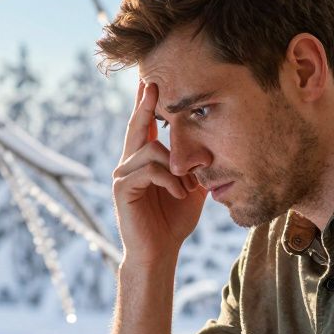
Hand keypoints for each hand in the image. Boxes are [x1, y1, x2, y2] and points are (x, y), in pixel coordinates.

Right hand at [112, 81, 206, 266]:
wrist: (159, 252)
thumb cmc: (173, 222)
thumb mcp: (192, 189)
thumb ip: (195, 168)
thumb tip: (211, 147)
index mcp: (144, 162)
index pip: (144, 127)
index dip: (146, 103)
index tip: (149, 81)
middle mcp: (128, 164)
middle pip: (136, 127)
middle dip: (145, 103)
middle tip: (152, 82)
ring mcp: (122, 176)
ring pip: (152, 152)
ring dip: (176, 169)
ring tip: (188, 188)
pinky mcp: (122, 189)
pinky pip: (150, 171)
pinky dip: (170, 181)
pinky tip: (179, 194)